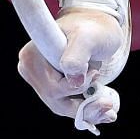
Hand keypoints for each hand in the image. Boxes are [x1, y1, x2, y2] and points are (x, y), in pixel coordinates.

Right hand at [15, 7, 123, 128]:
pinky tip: (102, 112)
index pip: (52, 86)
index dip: (75, 88)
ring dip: (86, 110)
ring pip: (61, 106)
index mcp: (32, 55)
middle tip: (108, 103)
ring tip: (108, 109)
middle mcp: (31, 69)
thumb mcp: (88, 36)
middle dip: (83, 105)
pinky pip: (66, 105)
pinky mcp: (51, 86)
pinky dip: (85, 110)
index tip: (96, 73)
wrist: (98, 27)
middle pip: (55, 100)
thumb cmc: (94, 28)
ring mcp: (40, 79)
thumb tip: (73, 82)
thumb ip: (78, 55)